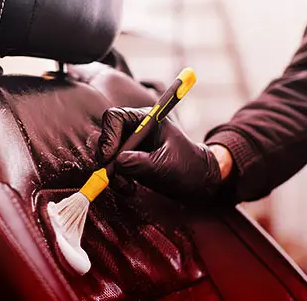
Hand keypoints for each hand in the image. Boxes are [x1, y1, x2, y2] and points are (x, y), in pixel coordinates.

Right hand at [97, 107, 223, 202]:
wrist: (199, 182)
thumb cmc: (189, 167)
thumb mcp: (166, 166)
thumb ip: (141, 163)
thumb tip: (117, 163)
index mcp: (147, 119)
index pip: (116, 118)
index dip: (109, 136)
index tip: (110, 158)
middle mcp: (136, 129)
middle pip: (107, 137)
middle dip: (108, 159)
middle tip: (115, 177)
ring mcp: (131, 145)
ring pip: (107, 156)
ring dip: (113, 174)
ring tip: (129, 187)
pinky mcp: (129, 161)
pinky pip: (113, 168)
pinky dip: (117, 180)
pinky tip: (130, 188)